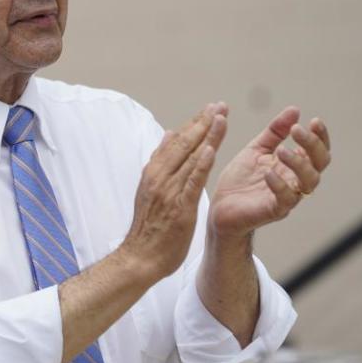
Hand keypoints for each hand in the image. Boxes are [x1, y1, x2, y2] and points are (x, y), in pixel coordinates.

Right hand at [120, 103, 226, 280]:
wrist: (140, 257)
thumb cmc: (148, 227)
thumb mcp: (150, 190)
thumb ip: (160, 163)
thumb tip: (169, 135)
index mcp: (153, 172)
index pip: (175, 141)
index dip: (194, 124)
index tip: (210, 109)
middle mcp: (159, 177)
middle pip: (184, 144)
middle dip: (203, 123)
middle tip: (220, 105)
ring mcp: (168, 191)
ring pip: (189, 158)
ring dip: (206, 136)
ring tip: (221, 117)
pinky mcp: (179, 207)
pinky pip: (192, 182)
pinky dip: (201, 164)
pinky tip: (211, 149)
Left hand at [210, 106, 330, 240]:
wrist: (220, 207)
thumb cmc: (240, 180)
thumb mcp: (256, 149)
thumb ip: (275, 132)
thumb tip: (294, 109)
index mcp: (293, 166)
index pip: (317, 150)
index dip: (320, 136)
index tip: (313, 120)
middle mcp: (295, 181)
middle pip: (319, 164)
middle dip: (313, 145)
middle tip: (298, 130)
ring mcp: (287, 197)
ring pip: (309, 182)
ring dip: (298, 163)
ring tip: (282, 150)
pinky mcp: (274, 210)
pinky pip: (285, 199)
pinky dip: (279, 185)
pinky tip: (268, 172)